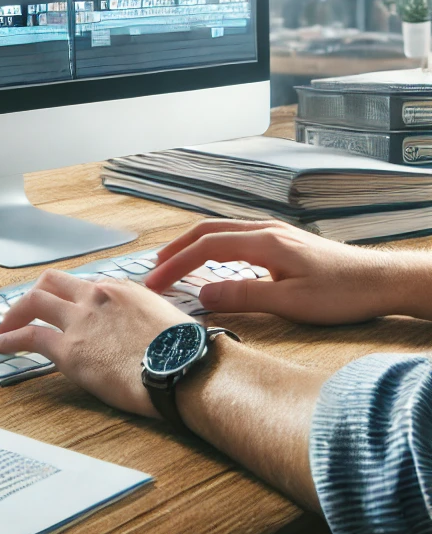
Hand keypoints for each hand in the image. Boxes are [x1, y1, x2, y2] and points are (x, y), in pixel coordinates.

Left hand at [0, 270, 191, 416]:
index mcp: (120, 289)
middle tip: (24, 310)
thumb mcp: (167, 320)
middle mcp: (96, 296)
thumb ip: (145, 318)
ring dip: (15, 312)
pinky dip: (9, 339)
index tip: (62, 308)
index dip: (69, 297)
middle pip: (53, 282)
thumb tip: (146, 331)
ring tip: (3, 326)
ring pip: (35, 301)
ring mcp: (80, 321)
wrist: (184, 369)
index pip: (85, 286)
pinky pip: (29, 336)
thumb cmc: (185, 353)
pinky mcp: (70, 350)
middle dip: (35, 294)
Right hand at [144, 219, 409, 324]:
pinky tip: (209, 261)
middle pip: (206, 231)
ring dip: (191, 246)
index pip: (205, 247)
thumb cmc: (342, 293)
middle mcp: (265, 230)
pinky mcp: (281, 241)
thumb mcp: (291, 303)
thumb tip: (202, 295)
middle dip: (175, 250)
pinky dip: (211, 247)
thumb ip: (244, 297)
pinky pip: (234, 237)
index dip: (175, 264)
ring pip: (220, 231)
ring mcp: (273, 233)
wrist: (381, 280)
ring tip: (172, 264)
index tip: (155, 282)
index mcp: (264, 241)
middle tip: (153, 272)